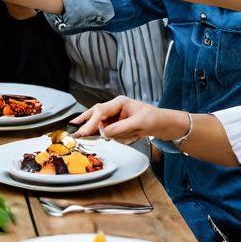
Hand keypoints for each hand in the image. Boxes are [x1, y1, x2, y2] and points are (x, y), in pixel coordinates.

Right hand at [71, 96, 187, 144]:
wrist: (165, 125)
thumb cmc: (154, 119)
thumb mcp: (138, 123)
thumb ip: (119, 128)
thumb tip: (104, 133)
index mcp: (118, 103)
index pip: (100, 112)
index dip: (91, 122)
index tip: (84, 132)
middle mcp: (114, 109)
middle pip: (95, 115)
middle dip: (87, 124)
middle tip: (75, 132)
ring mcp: (116, 119)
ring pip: (105, 129)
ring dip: (120, 135)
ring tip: (135, 134)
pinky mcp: (118, 127)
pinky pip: (114, 136)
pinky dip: (123, 138)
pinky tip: (135, 136)